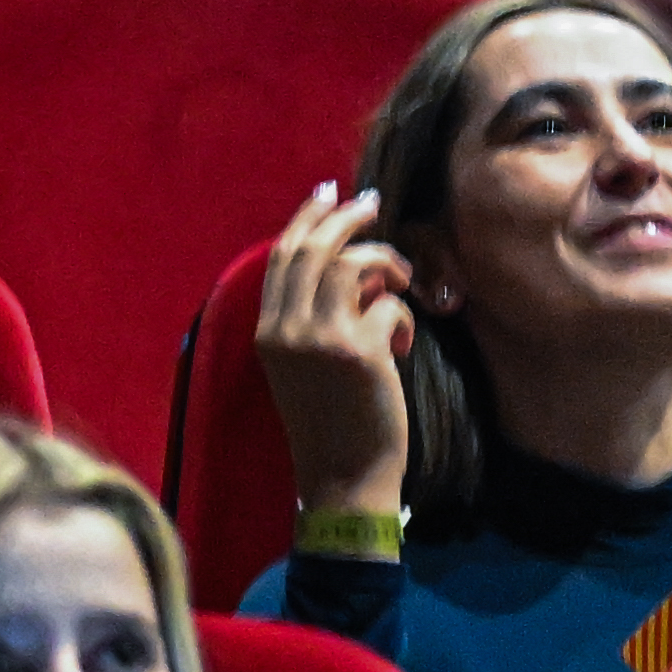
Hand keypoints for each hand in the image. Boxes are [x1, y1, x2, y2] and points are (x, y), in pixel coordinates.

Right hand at [253, 182, 414, 517]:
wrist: (343, 479)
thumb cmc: (330, 425)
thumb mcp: (301, 368)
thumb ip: (310, 319)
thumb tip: (350, 269)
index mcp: (267, 332)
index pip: (281, 258)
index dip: (306, 219)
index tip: (328, 193)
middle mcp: (287, 329)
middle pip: (314, 248)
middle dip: (346, 216)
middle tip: (373, 202)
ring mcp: (321, 338)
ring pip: (352, 263)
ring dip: (385, 260)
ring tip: (402, 277)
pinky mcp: (360, 351)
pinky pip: (389, 303)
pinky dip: (403, 315)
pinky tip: (403, 345)